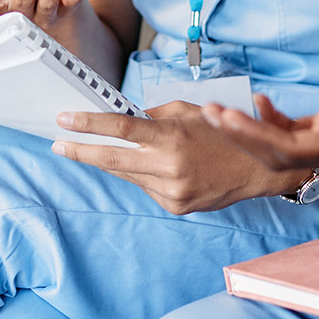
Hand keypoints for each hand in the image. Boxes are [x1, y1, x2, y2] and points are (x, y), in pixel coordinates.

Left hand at [52, 102, 288, 213]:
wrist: (260, 170)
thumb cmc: (225, 133)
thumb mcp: (191, 111)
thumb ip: (155, 115)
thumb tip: (122, 116)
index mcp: (174, 137)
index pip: (121, 129)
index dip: (89, 124)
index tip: (64, 119)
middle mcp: (169, 167)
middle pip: (113, 159)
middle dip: (82, 151)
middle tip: (59, 143)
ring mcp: (172, 191)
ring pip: (128, 176)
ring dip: (113, 162)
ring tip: (100, 149)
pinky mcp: (176, 207)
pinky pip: (147, 189)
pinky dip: (144, 176)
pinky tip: (156, 167)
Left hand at [202, 56, 318, 170]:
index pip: (292, 152)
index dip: (257, 139)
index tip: (228, 119)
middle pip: (277, 154)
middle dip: (240, 137)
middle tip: (208, 113)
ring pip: (281, 144)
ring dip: (249, 130)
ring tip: (219, 110)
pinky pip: (297, 131)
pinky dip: (273, 120)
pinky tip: (260, 101)